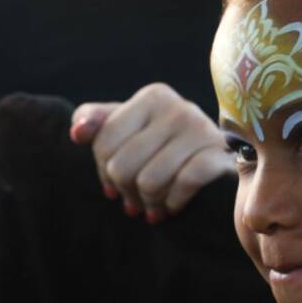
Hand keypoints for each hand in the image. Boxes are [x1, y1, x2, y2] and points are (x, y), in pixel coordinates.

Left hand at [69, 83, 234, 222]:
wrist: (224, 164)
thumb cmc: (168, 148)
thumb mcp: (133, 130)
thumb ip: (99, 123)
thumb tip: (77, 132)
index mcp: (153, 97)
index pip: (104, 143)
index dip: (104, 172)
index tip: (116, 182)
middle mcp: (178, 107)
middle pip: (123, 167)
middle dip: (127, 192)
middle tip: (135, 200)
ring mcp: (201, 130)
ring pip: (149, 182)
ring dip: (150, 203)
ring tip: (154, 205)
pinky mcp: (219, 156)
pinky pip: (181, 186)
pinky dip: (173, 203)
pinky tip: (173, 205)